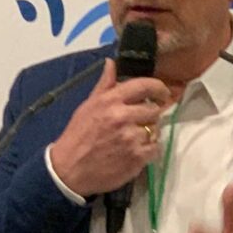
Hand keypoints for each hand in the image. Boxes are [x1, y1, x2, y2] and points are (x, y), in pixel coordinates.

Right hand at [49, 59, 169, 196]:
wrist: (69, 170)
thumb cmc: (78, 136)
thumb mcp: (88, 106)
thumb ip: (104, 85)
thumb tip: (111, 63)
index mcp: (110, 101)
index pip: (144, 86)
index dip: (158, 88)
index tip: (162, 94)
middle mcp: (123, 117)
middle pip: (154, 110)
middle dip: (150, 115)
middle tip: (140, 121)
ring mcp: (131, 138)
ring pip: (155, 130)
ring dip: (149, 133)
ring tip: (134, 138)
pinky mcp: (136, 158)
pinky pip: (155, 148)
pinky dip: (149, 150)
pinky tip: (136, 151)